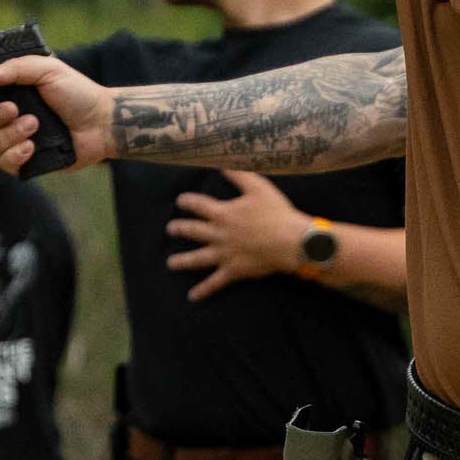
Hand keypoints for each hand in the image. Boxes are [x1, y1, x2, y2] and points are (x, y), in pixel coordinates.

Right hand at [0, 56, 116, 173]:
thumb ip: (17, 68)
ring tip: (35, 126)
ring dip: (10, 135)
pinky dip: (15, 155)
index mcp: (11, 95)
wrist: (102, 122)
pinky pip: (5, 164)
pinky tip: (31, 148)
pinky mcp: (27, 162)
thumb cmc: (78, 93)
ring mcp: (17, 142)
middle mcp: (10, 119)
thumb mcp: (49, 70)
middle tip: (17, 110)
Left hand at [166, 171, 308, 301]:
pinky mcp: (233, 270)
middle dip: (179, 229)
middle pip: (193, 231)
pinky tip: (193, 297)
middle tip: (170, 229)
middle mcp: (218, 234)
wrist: (289, 241)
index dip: (187, 201)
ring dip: (182, 261)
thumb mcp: (257, 187)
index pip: (198, 205)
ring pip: (197, 258)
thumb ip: (238, 174)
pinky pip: (215, 282)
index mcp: (223, 213)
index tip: (180, 201)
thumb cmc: (275, 212)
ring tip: (170, 263)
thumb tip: (222, 163)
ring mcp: (224, 254)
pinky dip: (204, 290)